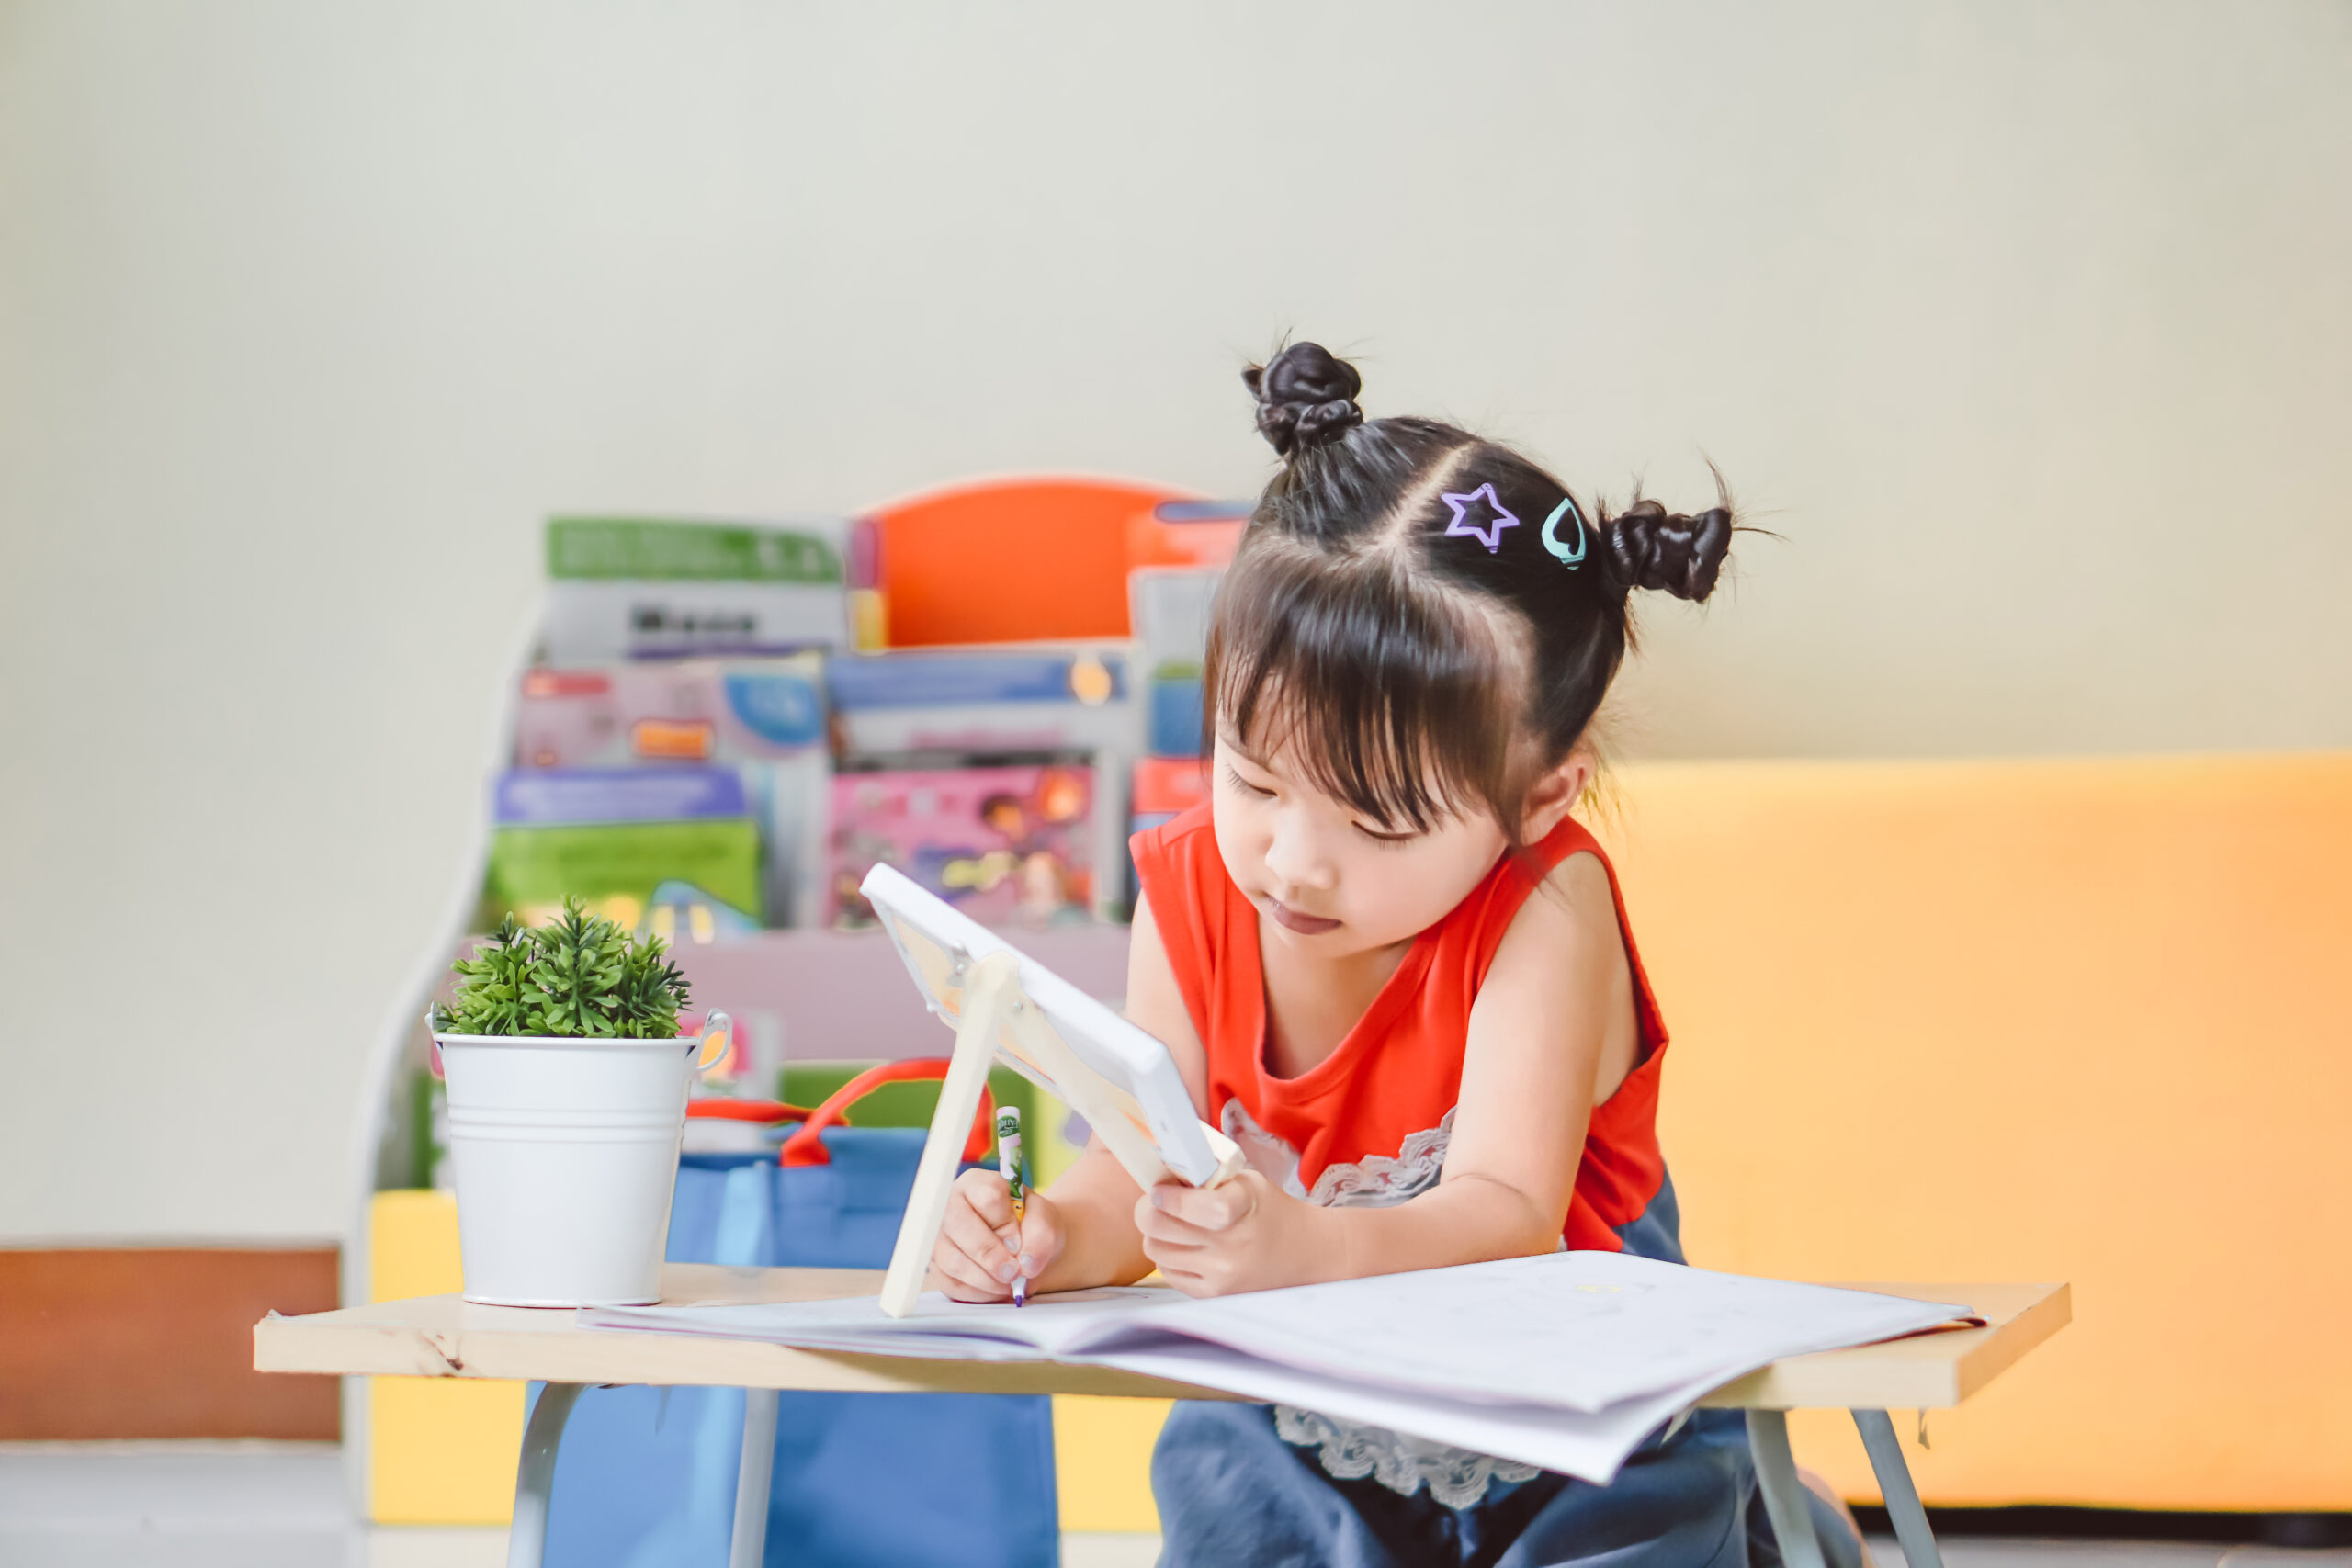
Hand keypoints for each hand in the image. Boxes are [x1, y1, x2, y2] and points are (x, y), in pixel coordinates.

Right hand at [928, 1167, 1064, 1302]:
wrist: (1024, 1246)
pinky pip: (951, 1284)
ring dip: (986, 1279)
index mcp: (977, 1183)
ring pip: (953, 1260)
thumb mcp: (1046, 1222)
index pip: (987, 1196)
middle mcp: (951, 1205)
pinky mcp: (938, 1266)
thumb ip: (1042, 1235)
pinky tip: (996, 1289)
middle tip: (1013, 1273)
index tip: (1019, 1243)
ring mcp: (940, 1237)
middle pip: (959, 1225)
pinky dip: (978, 1293)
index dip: (1005, 1224)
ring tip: (1010, 1283)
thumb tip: (1026, 1263)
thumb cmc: (1030, 1226)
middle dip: (990, 1255)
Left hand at [1134, 1170, 1333, 1296]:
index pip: (1194, 1206)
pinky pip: (1167, 1272)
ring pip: (1155, 1250)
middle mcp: (1231, 1247)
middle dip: (1148, 1210)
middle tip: (1156, 1203)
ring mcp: (1221, 1275)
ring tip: (1172, 1224)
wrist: (1304, 1252)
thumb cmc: (1269, 1210)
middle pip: (1158, 1227)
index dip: (1167, 1196)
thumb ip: (1205, 1177)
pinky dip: (1168, 1256)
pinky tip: (1185, 1245)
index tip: (1160, 1190)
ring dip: (1156, 1234)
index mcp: (1242, 1209)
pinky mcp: (1213, 1294)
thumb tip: (1159, 1176)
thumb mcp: (1245, 1181)